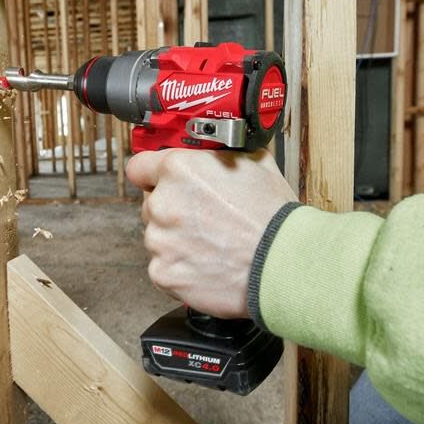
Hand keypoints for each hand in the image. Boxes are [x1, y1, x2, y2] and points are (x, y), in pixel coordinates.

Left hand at [125, 148, 296, 317]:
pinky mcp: (163, 273)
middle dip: (172, 210)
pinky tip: (206, 265)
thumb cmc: (273, 216)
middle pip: (151, 205)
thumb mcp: (253, 161)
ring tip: (210, 245)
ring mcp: (160, 241)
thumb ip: (218, 154)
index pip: (139, 167)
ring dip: (176, 240)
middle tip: (203, 219)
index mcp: (178, 169)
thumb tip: (210, 150)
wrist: (284, 263)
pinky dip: (180, 269)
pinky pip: (163, 267)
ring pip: (157, 237)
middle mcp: (163, 203)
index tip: (159, 182)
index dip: (152, 175)